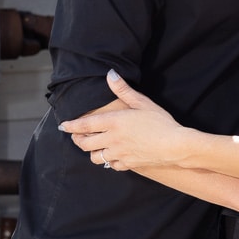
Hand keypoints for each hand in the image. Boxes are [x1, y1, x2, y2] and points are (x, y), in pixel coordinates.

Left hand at [59, 70, 187, 169]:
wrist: (175, 146)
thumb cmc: (161, 122)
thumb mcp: (143, 102)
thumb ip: (123, 90)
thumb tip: (110, 74)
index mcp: (114, 122)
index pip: (84, 125)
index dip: (71, 126)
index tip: (63, 126)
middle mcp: (112, 139)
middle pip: (84, 143)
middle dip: (77, 139)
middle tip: (77, 136)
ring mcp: (118, 153)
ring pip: (94, 157)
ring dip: (92, 151)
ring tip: (95, 146)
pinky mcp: (127, 164)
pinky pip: (111, 164)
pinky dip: (109, 160)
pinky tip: (113, 155)